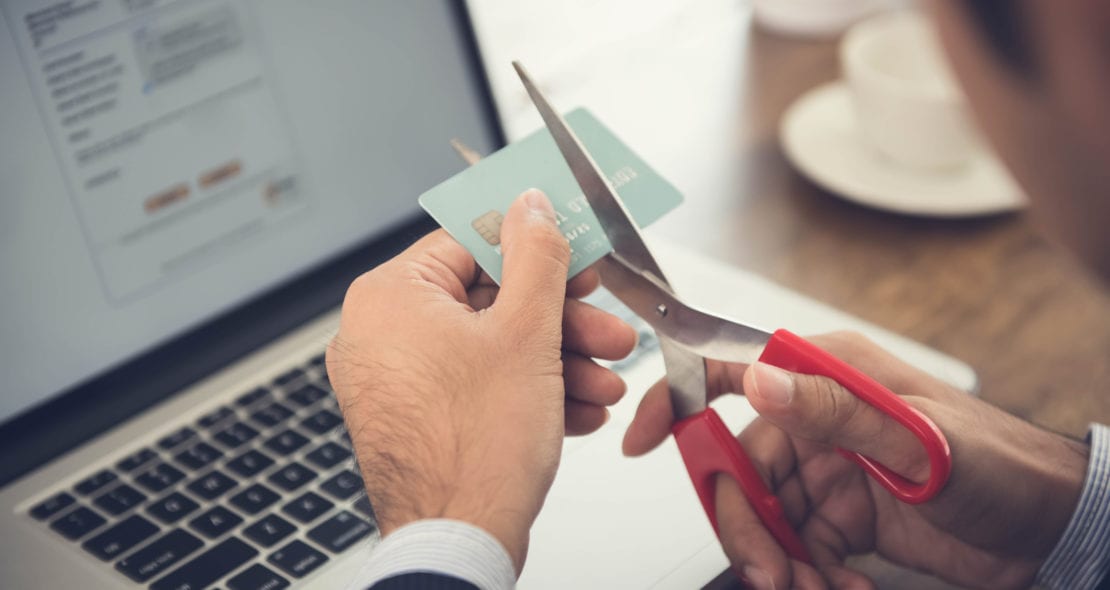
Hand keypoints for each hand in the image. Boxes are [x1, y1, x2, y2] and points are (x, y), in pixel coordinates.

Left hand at [328, 189, 636, 571]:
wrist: (458, 544)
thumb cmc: (476, 449)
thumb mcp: (526, 332)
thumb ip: (536, 257)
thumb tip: (532, 206)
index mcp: (390, 298)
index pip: (469, 241)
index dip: (535, 248)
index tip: (574, 254)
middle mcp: (381, 336)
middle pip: (488, 301)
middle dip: (561, 322)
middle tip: (607, 329)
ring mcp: (396, 381)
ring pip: (490, 349)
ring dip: (556, 363)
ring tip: (605, 382)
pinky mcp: (417, 419)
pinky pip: (477, 386)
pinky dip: (528, 393)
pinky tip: (578, 410)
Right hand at [623, 332, 1088, 589]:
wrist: (1051, 526)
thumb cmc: (1001, 464)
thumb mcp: (917, 437)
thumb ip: (834, 409)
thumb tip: (760, 380)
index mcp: (830, 377)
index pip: (734, 373)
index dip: (678, 400)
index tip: (641, 437)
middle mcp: (821, 420)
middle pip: (741, 468)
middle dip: (745, 523)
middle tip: (768, 568)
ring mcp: (830, 470)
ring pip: (766, 516)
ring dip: (778, 559)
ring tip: (813, 588)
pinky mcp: (844, 516)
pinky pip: (799, 548)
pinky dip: (809, 575)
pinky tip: (842, 585)